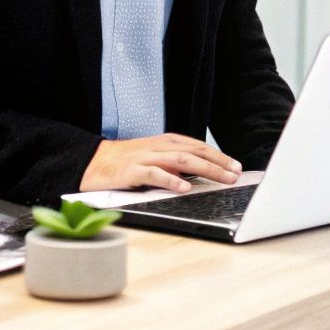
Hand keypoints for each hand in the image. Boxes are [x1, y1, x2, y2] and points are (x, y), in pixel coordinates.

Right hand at [78, 132, 242, 192]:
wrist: (93, 162)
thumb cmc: (127, 161)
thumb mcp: (155, 157)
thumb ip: (176, 163)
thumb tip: (201, 173)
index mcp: (166, 142)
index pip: (198, 146)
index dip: (219, 156)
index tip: (236, 166)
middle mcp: (159, 147)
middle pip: (195, 151)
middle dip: (218, 162)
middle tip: (235, 173)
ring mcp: (146, 157)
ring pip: (181, 160)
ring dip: (205, 169)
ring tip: (221, 178)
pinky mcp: (132, 171)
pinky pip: (154, 174)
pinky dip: (170, 180)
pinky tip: (184, 187)